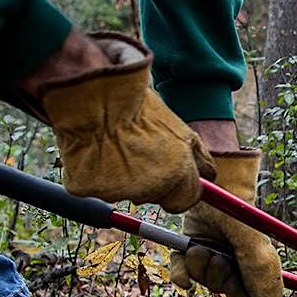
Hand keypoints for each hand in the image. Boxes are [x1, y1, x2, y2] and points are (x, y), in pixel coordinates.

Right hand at [25, 32, 215, 212]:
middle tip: (134, 153)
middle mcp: (152, 186)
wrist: (96, 96)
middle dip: (149, 182)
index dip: (178, 188)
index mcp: (177, 172)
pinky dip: (92, 174)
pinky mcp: (89, 189)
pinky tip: (92, 150)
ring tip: (111, 145)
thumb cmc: (136, 107)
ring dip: (119, 177)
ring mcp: (118, 191)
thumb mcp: (179, 128)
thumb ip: (196, 157)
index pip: (185, 200)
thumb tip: (208, 175)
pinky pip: (93, 187)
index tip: (169, 177)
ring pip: (123, 194)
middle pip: (154, 198)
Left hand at [169, 150, 284, 296]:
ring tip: (199, 248)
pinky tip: (183, 270)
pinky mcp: (190, 249)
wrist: (207, 184)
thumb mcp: (250, 238)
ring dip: (199, 269)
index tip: (234, 279)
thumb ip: (261, 270)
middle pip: (224, 288)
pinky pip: (183, 275)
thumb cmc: (234, 208)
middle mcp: (234, 259)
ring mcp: (211, 254)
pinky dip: (181, 274)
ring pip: (203, 281)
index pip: (250, 292)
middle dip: (218, 277)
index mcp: (255, 259)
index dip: (240, 290)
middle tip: (217, 259)